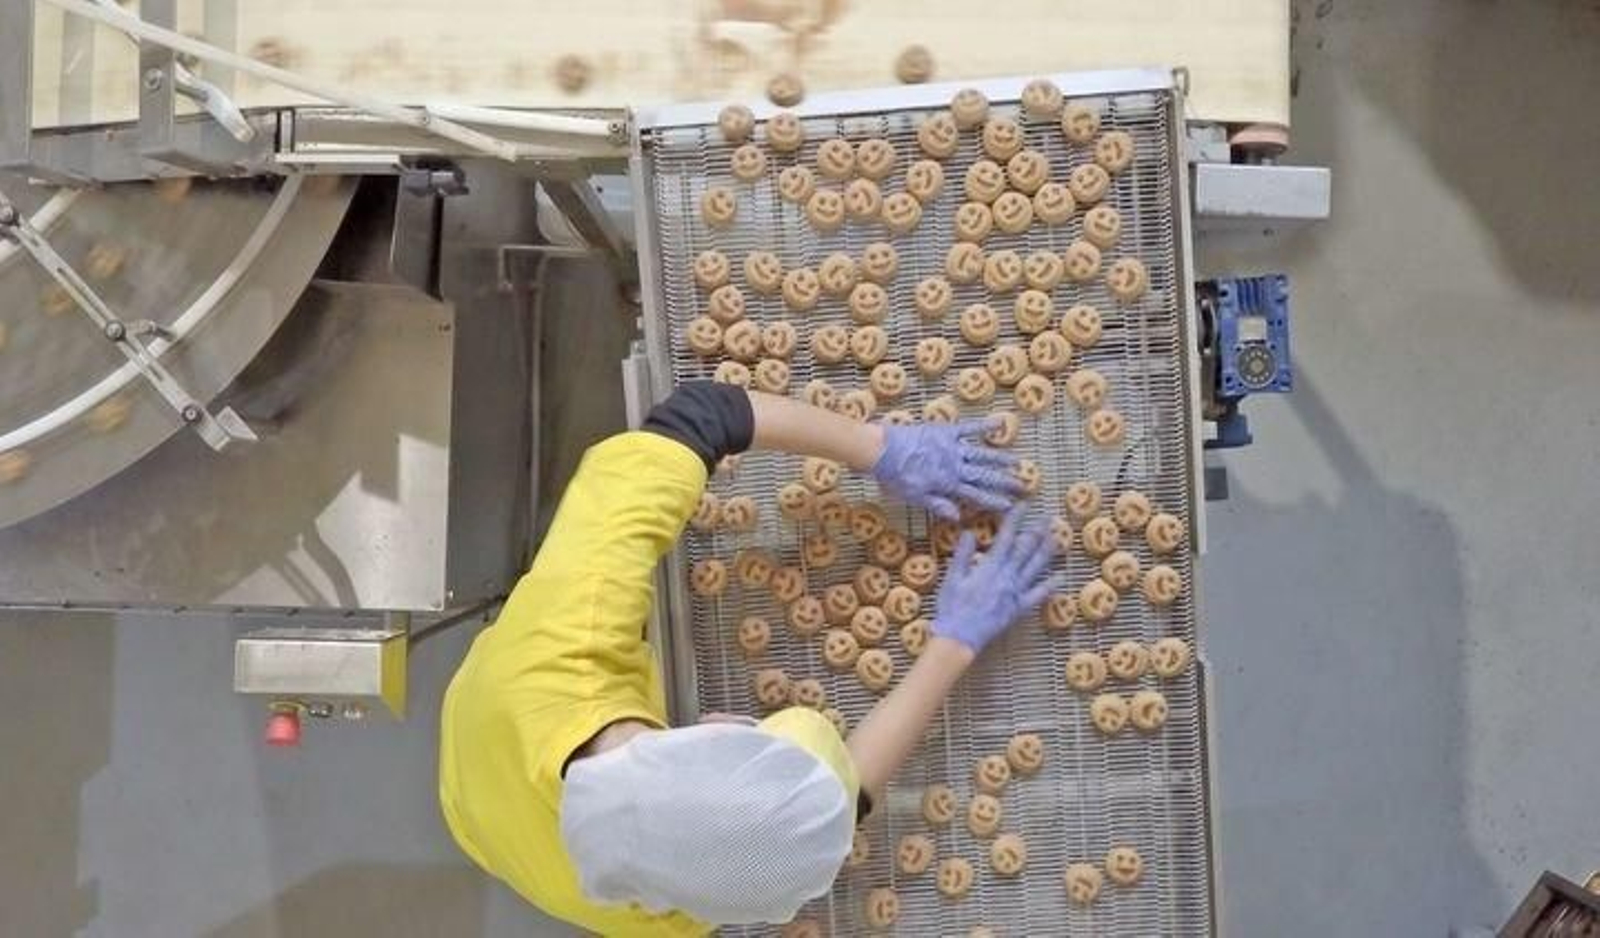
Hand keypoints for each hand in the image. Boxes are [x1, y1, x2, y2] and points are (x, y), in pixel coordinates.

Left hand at [870, 418, 1021, 519]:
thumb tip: (959, 518)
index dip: (994, 501)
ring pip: (982, 454)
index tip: (1011, 506)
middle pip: (985, 476)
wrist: (882, 450)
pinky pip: (970, 427)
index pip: (976, 496)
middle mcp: (955, 466)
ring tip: (1018, 462)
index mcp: (948, 484)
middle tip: (1024, 485)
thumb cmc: (895, 477)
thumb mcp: (915, 497)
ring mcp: (953, 447)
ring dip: (1001, 459)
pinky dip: (985, 425)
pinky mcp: (947, 431)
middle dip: (1005, 482)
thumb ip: (938, 505)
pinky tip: (1000, 422)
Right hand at [930, 507, 1059, 652]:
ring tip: (1057, 538)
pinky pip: (1038, 595)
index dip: (1015, 519)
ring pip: (1036, 568)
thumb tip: (969, 532)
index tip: (1022, 506)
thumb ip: (963, 555)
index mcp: (990, 567)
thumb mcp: (952, 578)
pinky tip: (1061, 576)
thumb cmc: (952, 607)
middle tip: (1048, 518)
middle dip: (1037, 531)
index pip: (1006, 537)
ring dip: (1047, 551)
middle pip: (1025, 549)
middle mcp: (1007, 577)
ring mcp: (1015, 592)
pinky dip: (1050, 585)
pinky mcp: (1019, 608)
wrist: (960, 637)